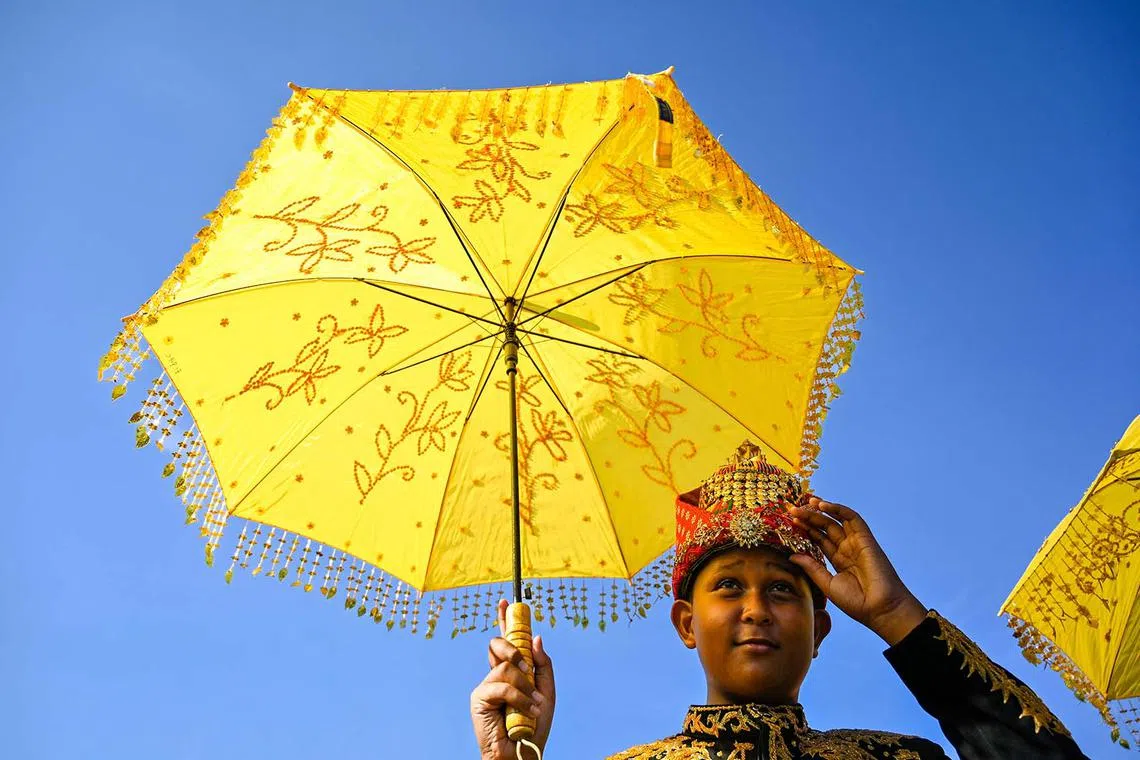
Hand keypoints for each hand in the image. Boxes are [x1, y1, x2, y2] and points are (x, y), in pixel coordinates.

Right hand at [471, 599, 555, 759]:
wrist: (524, 751)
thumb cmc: (535, 726)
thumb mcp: (547, 692)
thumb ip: (543, 665)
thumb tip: (536, 637)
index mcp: (511, 672)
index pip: (506, 641)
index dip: (504, 620)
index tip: (505, 602)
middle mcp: (496, 675)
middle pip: (498, 644)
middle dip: (513, 649)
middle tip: (526, 668)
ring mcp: (486, 685)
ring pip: (505, 666)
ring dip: (525, 687)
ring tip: (534, 706)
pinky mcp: (479, 697)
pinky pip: (501, 685)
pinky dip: (519, 698)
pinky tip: (526, 711)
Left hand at [789, 497, 926, 645]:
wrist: (880, 609)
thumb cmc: (857, 603)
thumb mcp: (827, 584)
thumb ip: (812, 568)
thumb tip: (792, 555)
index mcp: (838, 560)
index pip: (819, 539)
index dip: (805, 529)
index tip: (789, 522)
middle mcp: (847, 549)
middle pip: (825, 528)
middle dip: (809, 517)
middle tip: (791, 510)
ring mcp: (856, 543)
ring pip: (836, 520)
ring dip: (821, 510)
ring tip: (804, 502)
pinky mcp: (866, 539)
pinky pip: (852, 519)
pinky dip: (838, 509)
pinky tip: (821, 505)